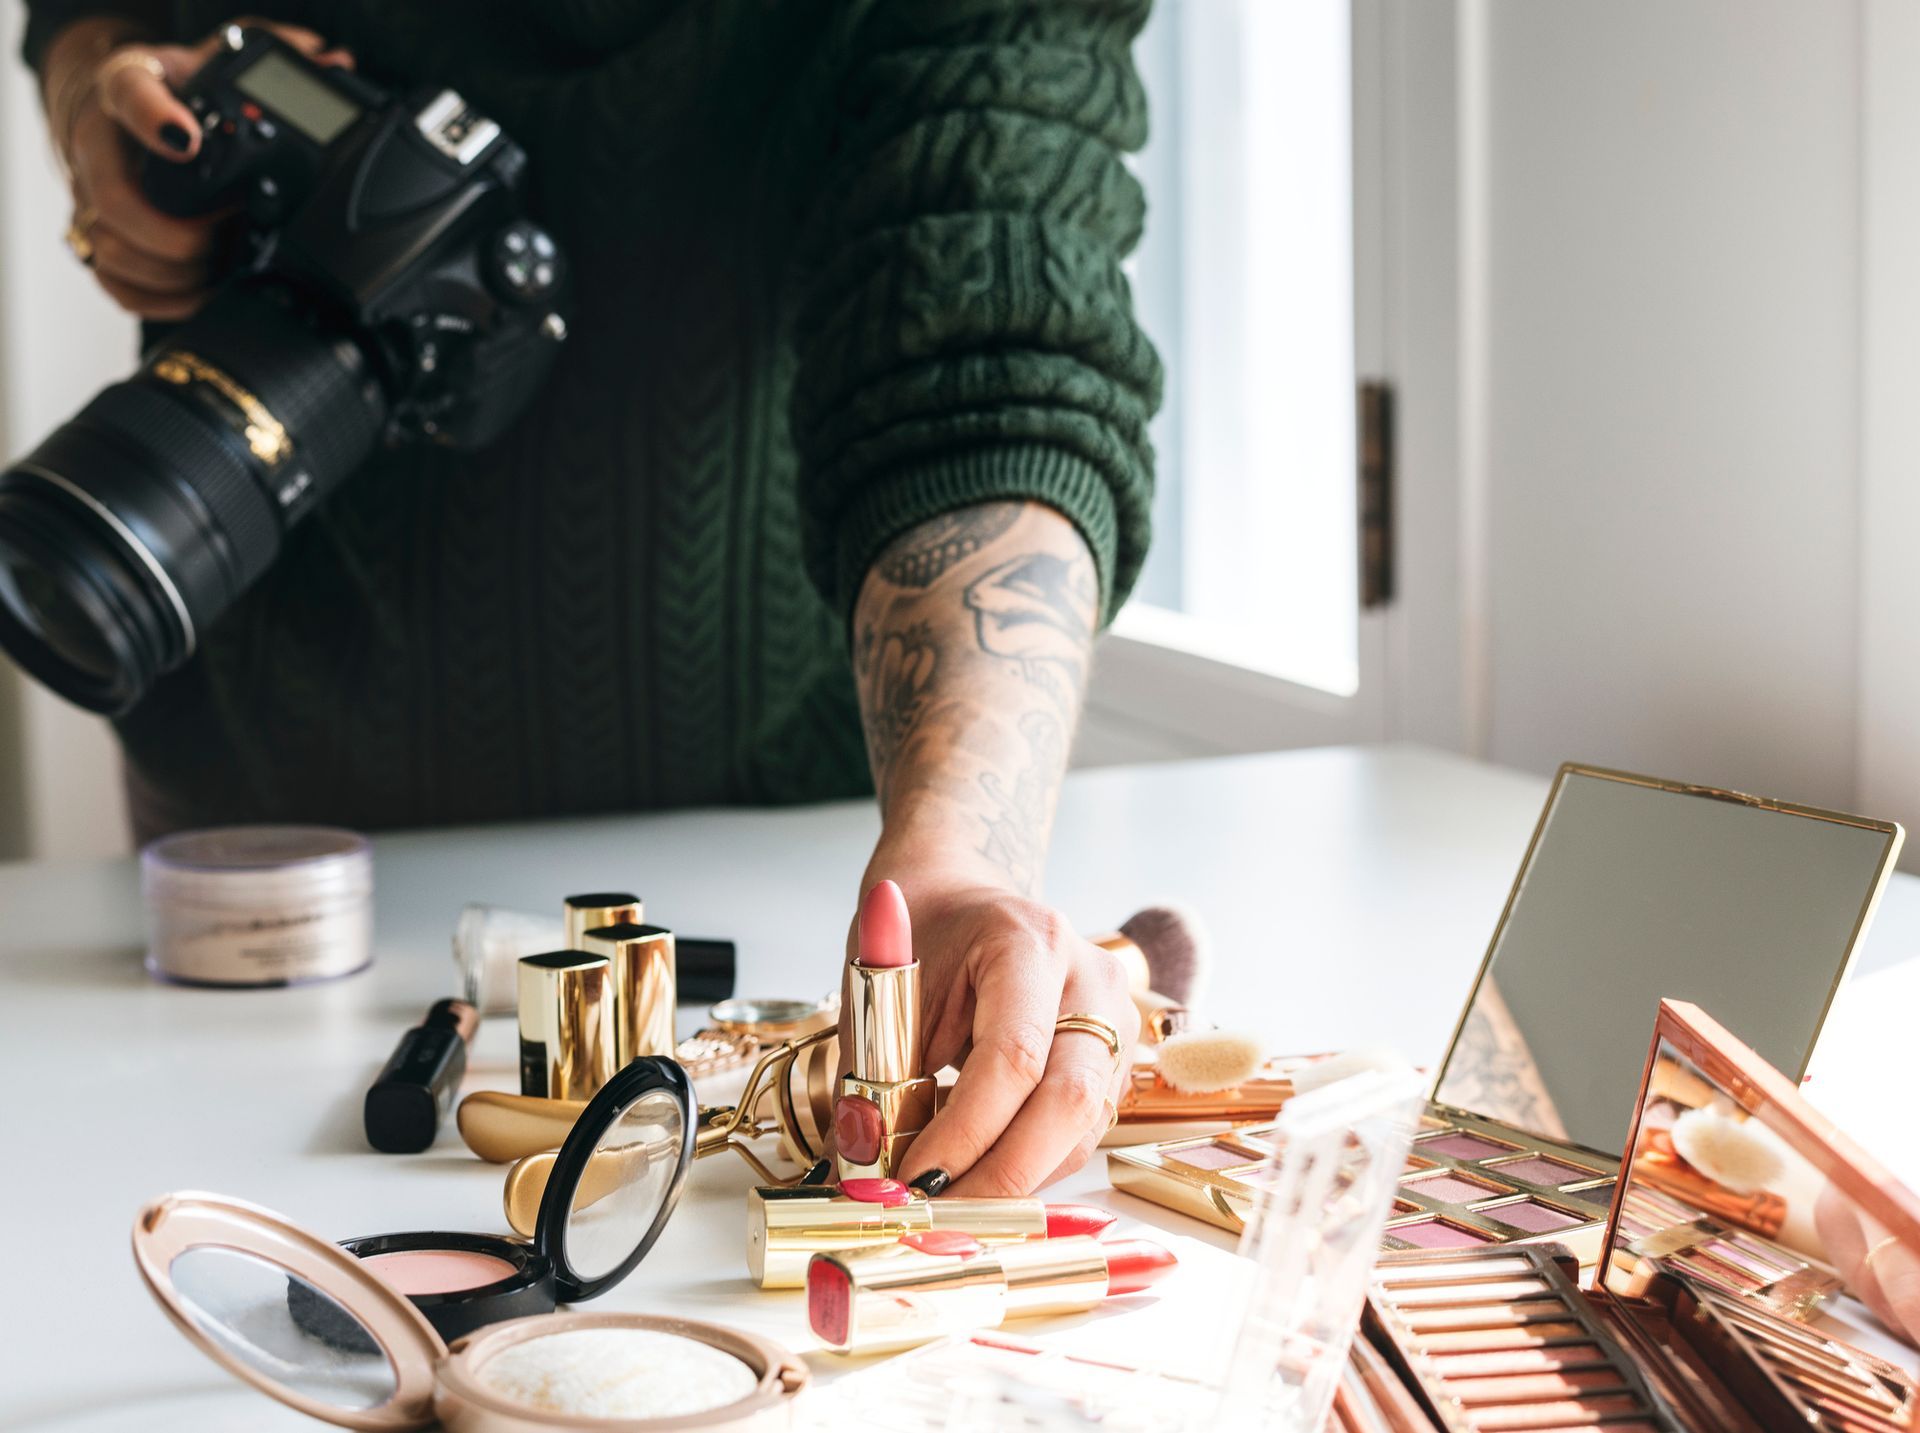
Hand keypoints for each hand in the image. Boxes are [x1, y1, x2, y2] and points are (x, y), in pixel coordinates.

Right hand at [40, 17, 351, 319]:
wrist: (136, 109)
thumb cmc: (180, 89)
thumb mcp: (219, 59)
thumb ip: (273, 54)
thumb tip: (333, 61)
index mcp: (130, 88)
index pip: (129, 92)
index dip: (155, 119)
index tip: (189, 139)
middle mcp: (100, 143)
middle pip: (113, 198)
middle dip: (177, 233)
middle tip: (226, 236)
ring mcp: (92, 194)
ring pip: (111, 247)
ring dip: (172, 272)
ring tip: (220, 270)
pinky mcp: (99, 234)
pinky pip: (114, 281)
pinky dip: (161, 298)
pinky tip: (200, 293)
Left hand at [839, 869, 1138, 1195]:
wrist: (960, 899)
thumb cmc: (921, 935)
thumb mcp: (881, 990)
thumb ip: (876, 1075)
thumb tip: (863, 1162)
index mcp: (1030, 944)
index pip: (1014, 1058)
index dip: (966, 1132)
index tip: (914, 1179)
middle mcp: (1091, 979)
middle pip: (1069, 1101)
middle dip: (1002, 1174)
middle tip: (937, 1214)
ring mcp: (1114, 1018)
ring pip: (1081, 1128)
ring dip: (1014, 1177)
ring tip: (947, 1199)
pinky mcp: (1112, 1057)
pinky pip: (1081, 1130)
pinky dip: (1029, 1163)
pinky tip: (978, 1171)